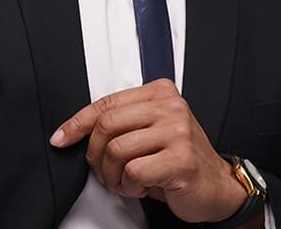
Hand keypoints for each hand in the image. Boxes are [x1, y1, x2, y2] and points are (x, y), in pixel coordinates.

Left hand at [50, 79, 247, 223]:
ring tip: (123, 181)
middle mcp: (170, 107)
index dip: (79, 122)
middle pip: (108, 124)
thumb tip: (77, 129)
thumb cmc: (179, 159)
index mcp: (160, 92)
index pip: (108, 101)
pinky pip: (134, 172)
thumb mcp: (150, 131)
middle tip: (102, 170)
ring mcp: (178, 132)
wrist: (218, 188)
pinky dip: (128, 186)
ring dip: (112, 175)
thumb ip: (124, 121)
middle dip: (95, 153)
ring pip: (117, 149)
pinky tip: (139, 188)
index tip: (62, 136)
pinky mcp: (181, 160)